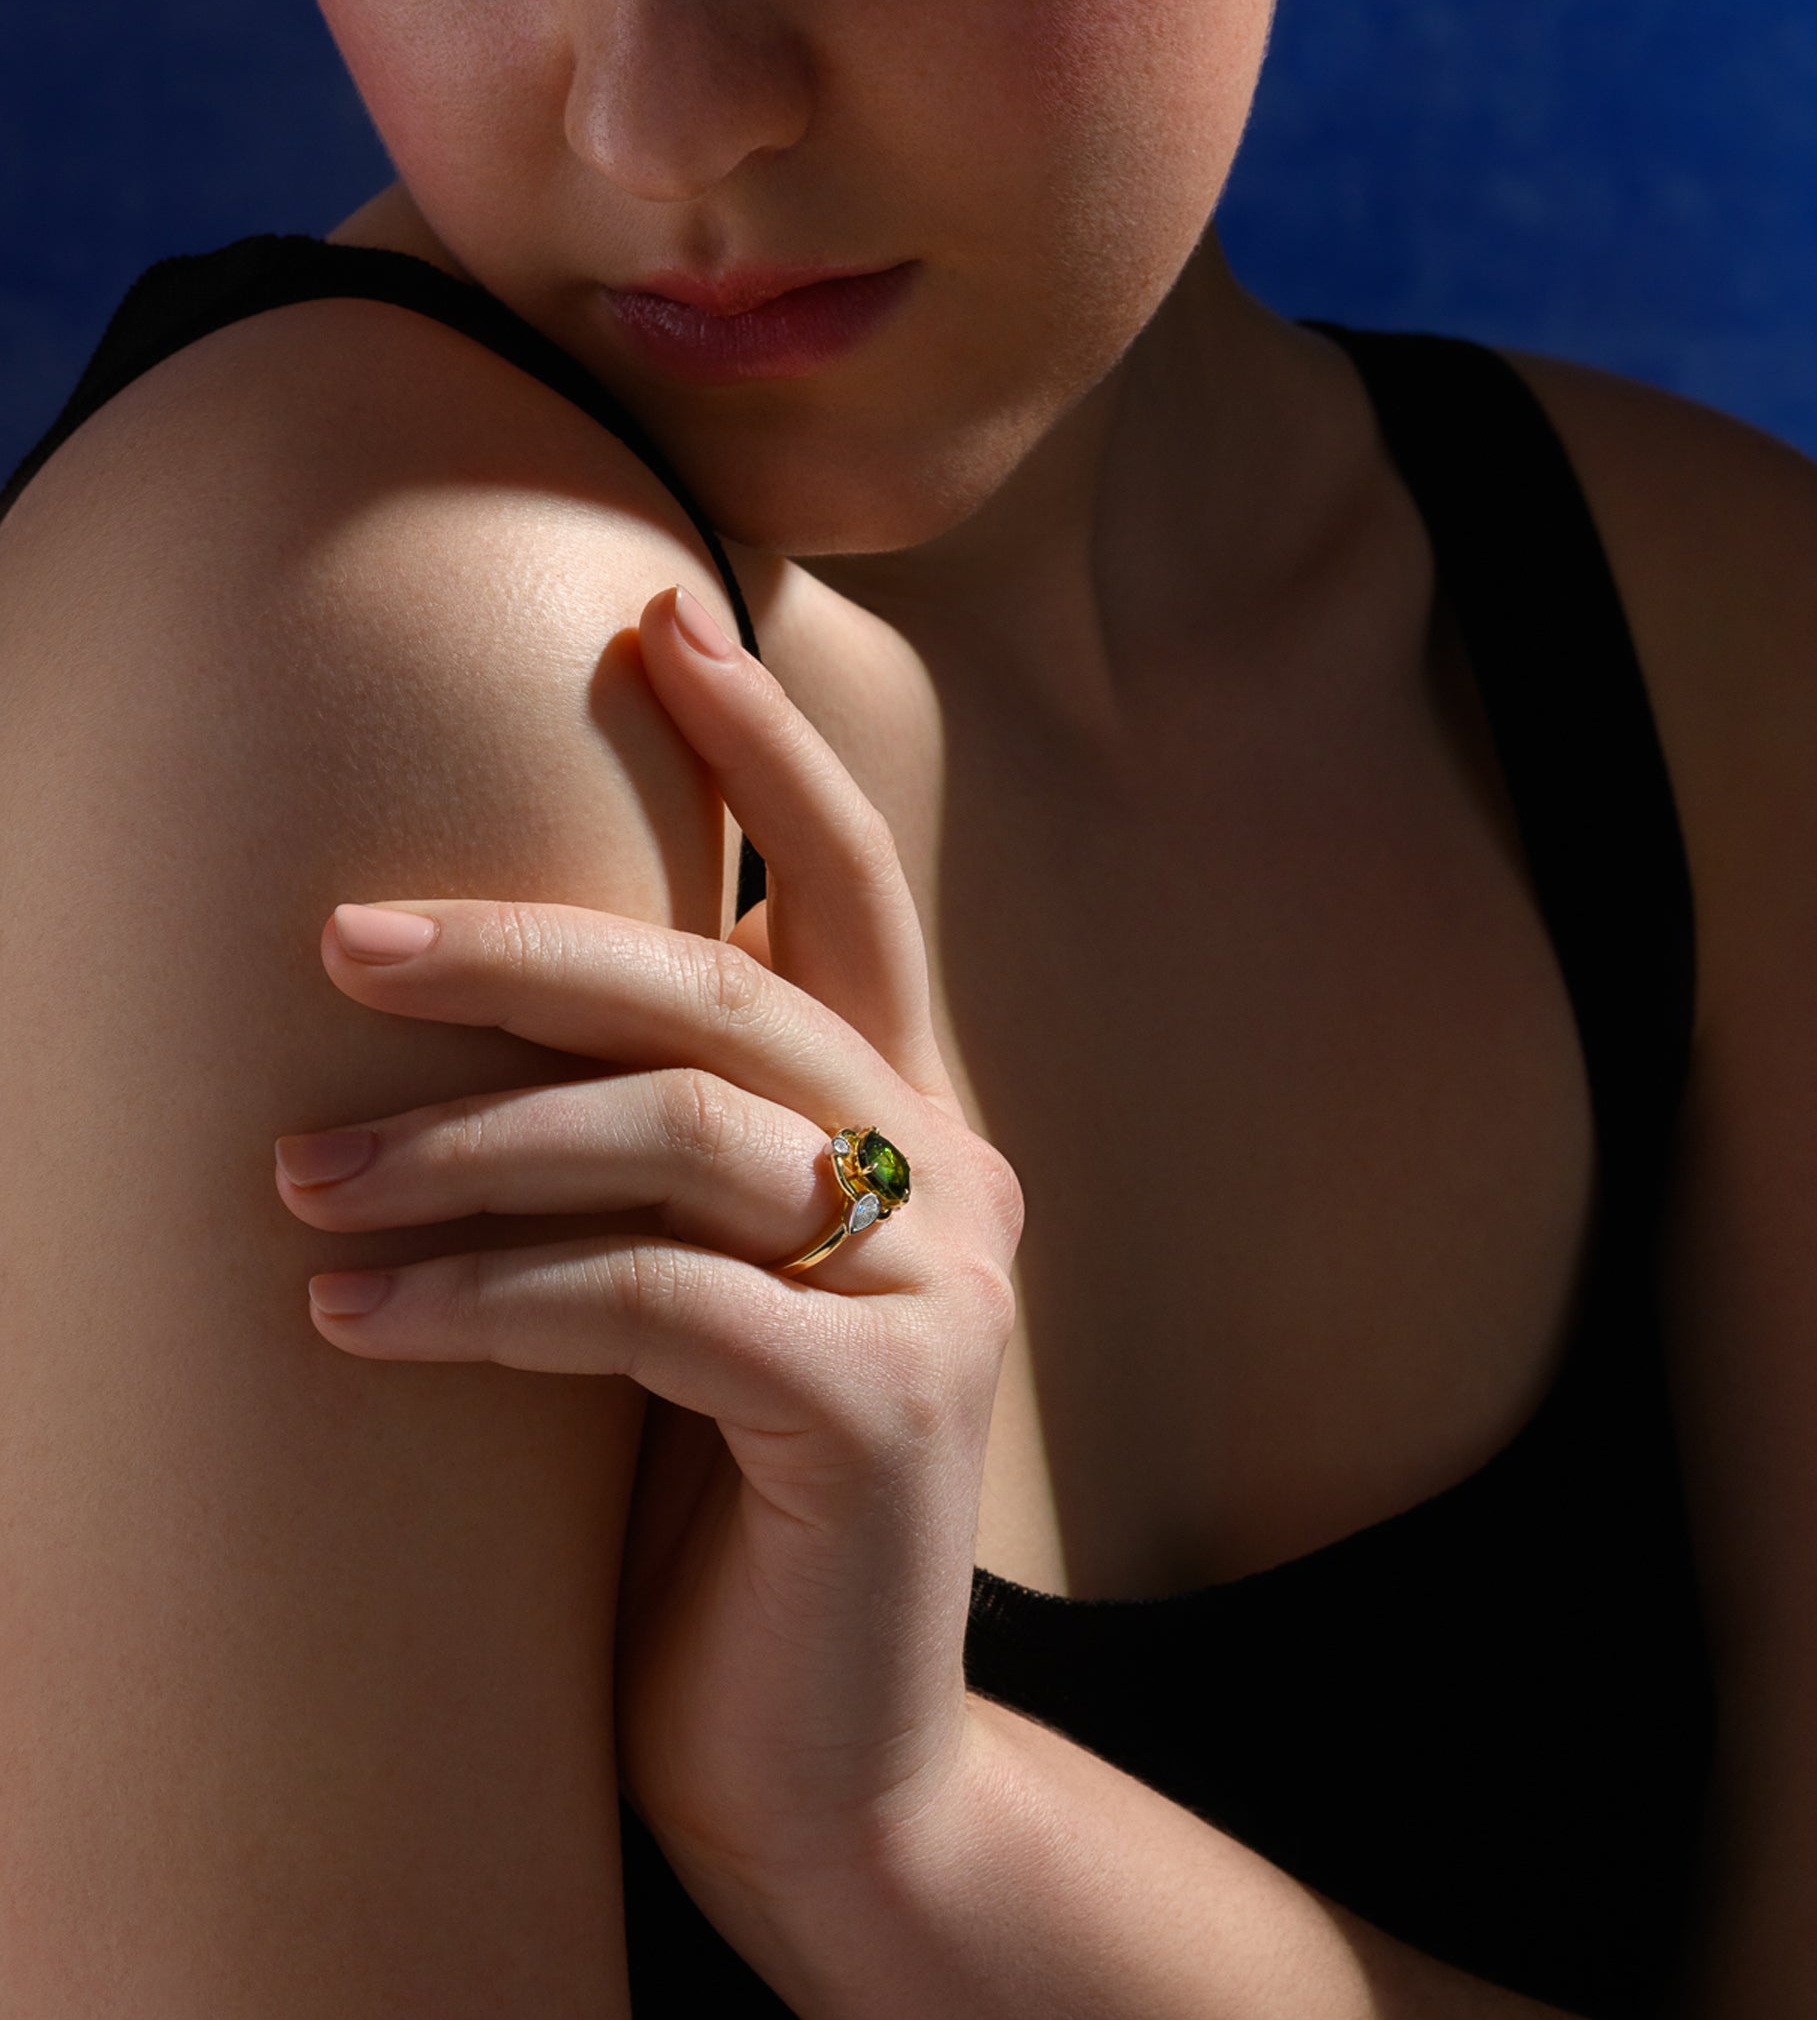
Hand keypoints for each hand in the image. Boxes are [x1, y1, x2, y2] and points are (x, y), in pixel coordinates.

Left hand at [271, 584, 1024, 1884]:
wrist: (829, 1759)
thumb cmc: (729, 1517)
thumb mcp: (700, 1293)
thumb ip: (665, 1161)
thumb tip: (477, 1024)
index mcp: (920, 1127)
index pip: (857, 890)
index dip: (765, 744)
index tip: (653, 616)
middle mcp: (959, 1181)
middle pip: (732, 989)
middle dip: (526, 940)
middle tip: (343, 933)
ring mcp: (944, 1295)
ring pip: (680, 1133)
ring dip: (463, 1142)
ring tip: (297, 1178)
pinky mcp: (886, 1413)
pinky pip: (652, 1299)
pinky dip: (487, 1296)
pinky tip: (357, 1317)